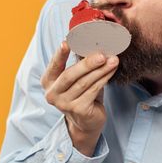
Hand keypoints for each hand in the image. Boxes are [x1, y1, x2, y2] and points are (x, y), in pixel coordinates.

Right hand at [40, 41, 118, 155]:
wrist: (87, 121)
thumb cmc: (82, 93)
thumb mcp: (77, 77)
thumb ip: (79, 64)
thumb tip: (96, 44)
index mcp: (48, 81)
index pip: (54, 65)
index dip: (60, 54)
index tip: (67, 41)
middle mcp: (52, 93)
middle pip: (69, 75)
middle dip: (87, 63)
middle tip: (102, 54)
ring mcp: (64, 104)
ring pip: (84, 83)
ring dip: (100, 70)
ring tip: (113, 60)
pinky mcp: (78, 110)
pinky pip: (93, 91)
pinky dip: (104, 79)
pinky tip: (112, 71)